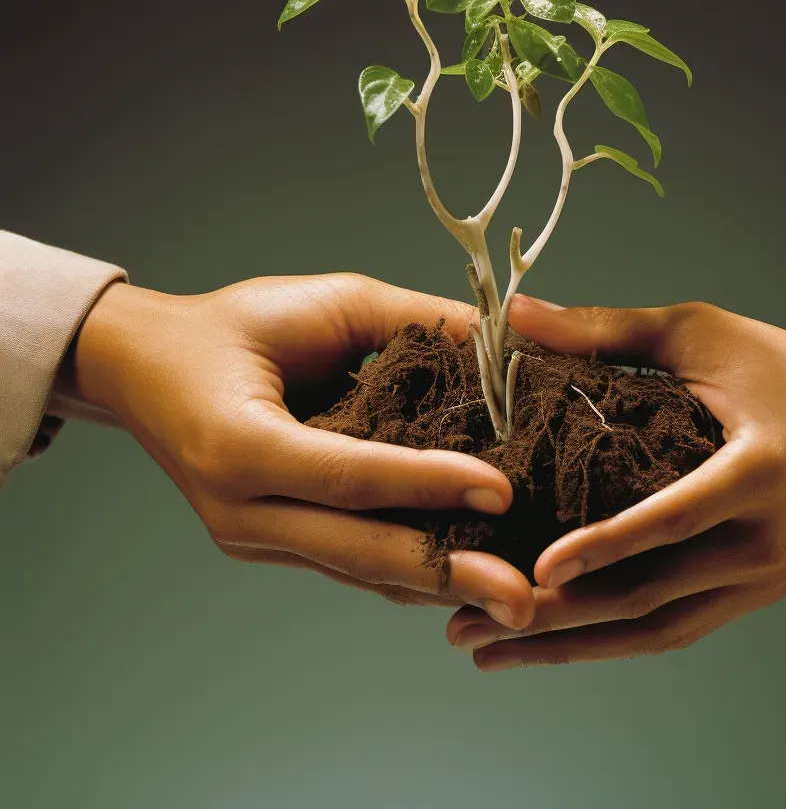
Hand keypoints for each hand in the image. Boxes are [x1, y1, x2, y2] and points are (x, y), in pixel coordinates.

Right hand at [57, 274, 534, 628]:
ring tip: (510, 598)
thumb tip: (500, 340)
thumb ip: (412, 318)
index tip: (502, 489)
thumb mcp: (325, 302)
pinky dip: (406, 569)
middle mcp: (239, 508)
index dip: (427, 482)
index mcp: (237, 442)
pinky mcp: (268, 544)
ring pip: (356, 569)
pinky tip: (462, 573)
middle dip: (447, 572)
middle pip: (355, 549)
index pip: (347, 473)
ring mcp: (250, 536)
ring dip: (436, 582)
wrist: (147, 367)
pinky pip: (346, 563)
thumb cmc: (235, 326)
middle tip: (523, 595)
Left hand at [447, 296, 785, 666]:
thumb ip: (606, 329)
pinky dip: (618, 639)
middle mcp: (764, 541)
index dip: (603, 548)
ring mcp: (764, 579)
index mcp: (757, 471)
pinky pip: (680, 626)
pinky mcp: (758, 592)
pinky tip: (565, 640)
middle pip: (653, 598)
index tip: (535, 571)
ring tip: (497, 652)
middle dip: (557, 620)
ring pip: (661, 631)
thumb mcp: (700, 333)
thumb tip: (516, 315)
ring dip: (576, 647)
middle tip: (467, 630)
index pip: (672, 519)